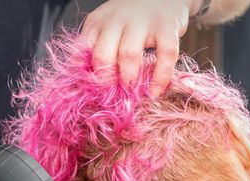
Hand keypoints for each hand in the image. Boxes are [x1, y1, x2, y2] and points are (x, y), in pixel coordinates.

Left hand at [81, 0, 199, 96]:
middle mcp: (116, 21)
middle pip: (102, 54)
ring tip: (130, 92)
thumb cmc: (130, 19)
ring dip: (128, 79)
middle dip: (105, 80)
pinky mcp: (167, 27)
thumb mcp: (105, 28)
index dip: (86, 75)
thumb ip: (95, 51)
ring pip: (129, 54)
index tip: (92, 92)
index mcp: (97, 23)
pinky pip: (165, 54)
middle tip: (111, 93)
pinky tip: (156, 91)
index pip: (82, 52)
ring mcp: (142, 23)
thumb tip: (86, 85)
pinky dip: (160, 76)